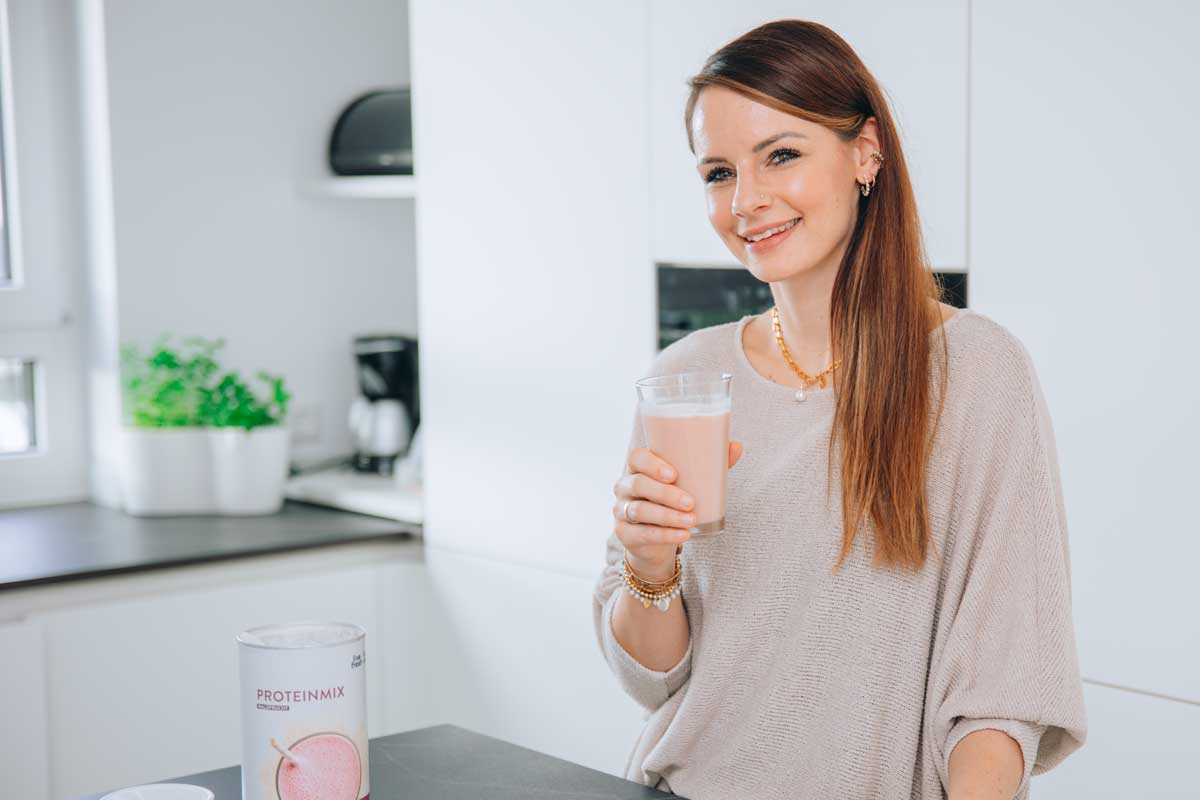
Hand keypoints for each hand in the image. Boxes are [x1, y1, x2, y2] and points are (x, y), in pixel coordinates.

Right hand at [611, 441, 742, 580]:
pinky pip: (642, 534)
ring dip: (667, 516)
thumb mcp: (689, 482)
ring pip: (639, 510)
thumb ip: (709, 464)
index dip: (651, 464)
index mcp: (639, 467)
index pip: (636, 457)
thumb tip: (736, 446)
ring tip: (691, 521)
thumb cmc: (673, 500)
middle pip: (638, 484)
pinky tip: (683, 535)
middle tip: (690, 502)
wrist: (657, 539)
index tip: (673, 474)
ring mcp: (621, 510)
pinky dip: (664, 535)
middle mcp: (625, 486)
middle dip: (665, 493)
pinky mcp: (625, 534)